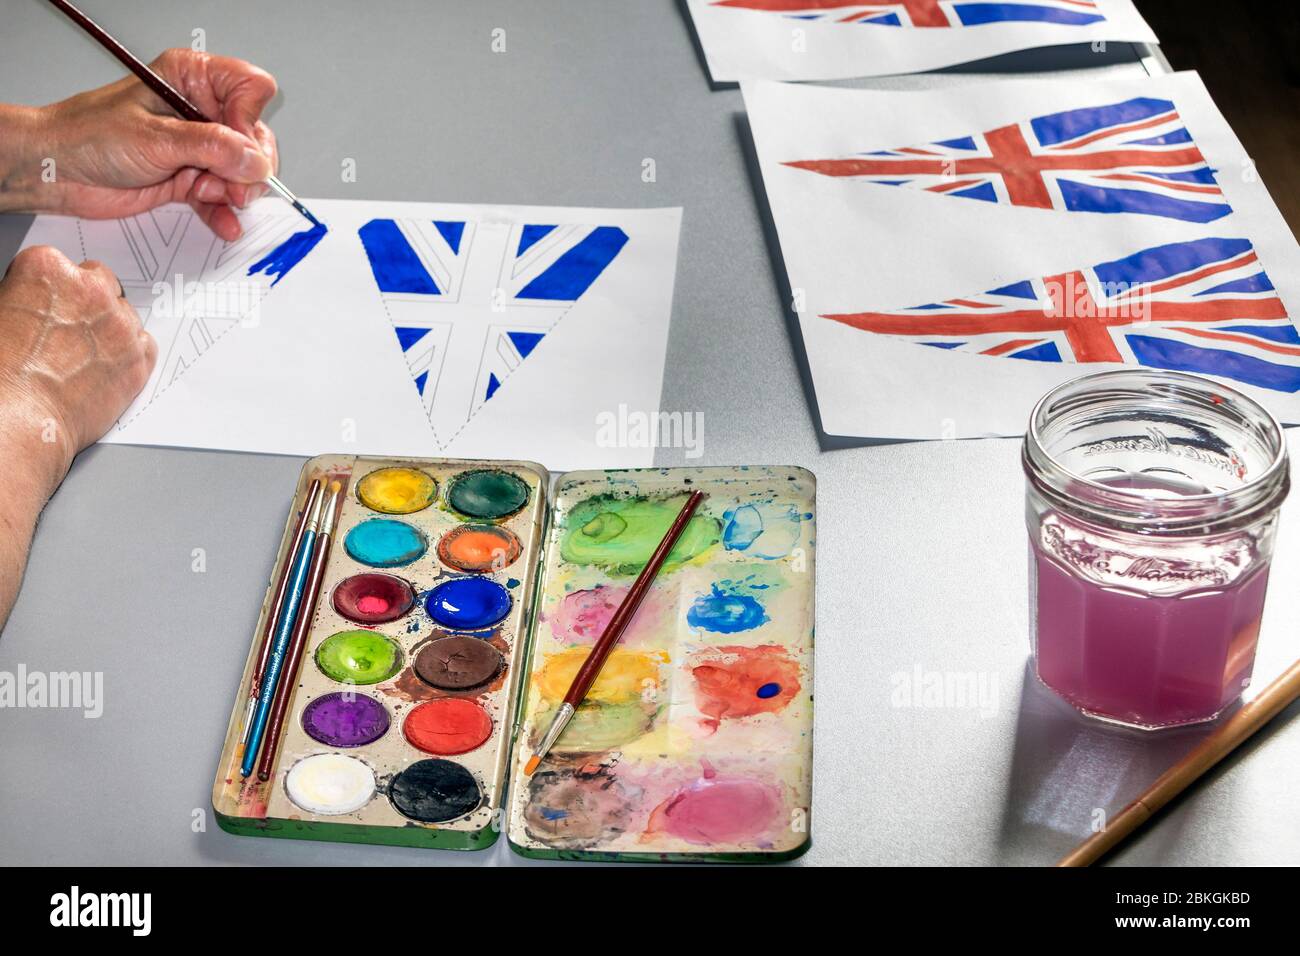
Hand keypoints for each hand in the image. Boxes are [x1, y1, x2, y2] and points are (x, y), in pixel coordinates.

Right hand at [0, 245, 156, 496]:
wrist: (16, 416)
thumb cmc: (0, 371)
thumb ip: (25, 294)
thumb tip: (35, 302)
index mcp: (48, 268)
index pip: (60, 264)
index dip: (50, 289)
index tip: (45, 305)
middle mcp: (91, 289)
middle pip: (100, 281)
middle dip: (88, 301)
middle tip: (70, 327)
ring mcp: (121, 324)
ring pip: (125, 313)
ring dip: (111, 327)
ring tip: (85, 353)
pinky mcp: (139, 358)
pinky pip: (145, 344)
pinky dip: (131, 353)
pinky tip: (107, 365)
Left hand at [21, 49, 279, 240]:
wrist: (58, 172)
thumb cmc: (89, 136)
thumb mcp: (155, 138)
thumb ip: (211, 147)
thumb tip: (255, 161)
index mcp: (192, 80)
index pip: (250, 89)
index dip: (249, 118)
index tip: (236, 145)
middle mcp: (200, 111)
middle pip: (255, 136)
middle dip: (247, 166)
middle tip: (231, 184)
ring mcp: (199, 147)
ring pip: (244, 171)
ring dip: (234, 191)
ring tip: (208, 195)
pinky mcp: (192, 178)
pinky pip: (224, 196)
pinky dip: (226, 212)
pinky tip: (225, 222)